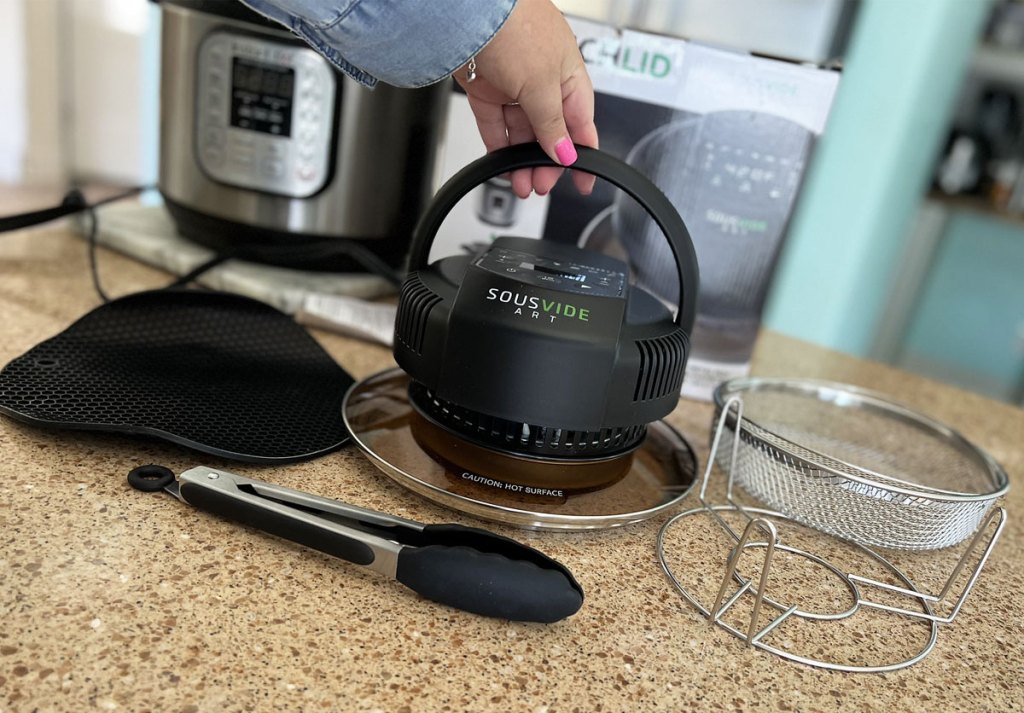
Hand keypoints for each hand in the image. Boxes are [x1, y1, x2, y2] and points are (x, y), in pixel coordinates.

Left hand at [454, 0, 597, 198]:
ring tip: (521, 183)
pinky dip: (499, 147)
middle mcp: (543, 81)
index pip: (581, 124)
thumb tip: (564, 153)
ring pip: (521, 133)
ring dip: (521, 161)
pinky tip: (501, 165)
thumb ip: (552, 124)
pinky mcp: (486, 90)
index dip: (583, 156)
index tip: (583, 181)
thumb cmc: (515, 27)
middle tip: (541, 184)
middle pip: (548, 133)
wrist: (470, 11)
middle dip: (546, 163)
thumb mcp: (542, 85)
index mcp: (569, 76)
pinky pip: (495, 126)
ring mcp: (513, 85)